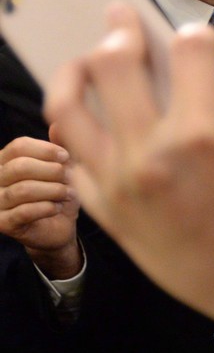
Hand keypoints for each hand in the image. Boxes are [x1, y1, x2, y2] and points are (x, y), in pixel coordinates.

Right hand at [0, 135, 80, 276]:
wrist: (59, 227)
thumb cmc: (60, 193)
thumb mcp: (65, 168)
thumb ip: (61, 146)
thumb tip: (58, 124)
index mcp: (7, 160)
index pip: (19, 146)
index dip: (46, 150)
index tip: (67, 157)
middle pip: (20, 166)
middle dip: (52, 171)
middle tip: (69, 178)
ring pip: (23, 190)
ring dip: (53, 191)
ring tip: (67, 194)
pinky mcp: (3, 223)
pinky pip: (24, 212)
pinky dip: (47, 207)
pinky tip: (58, 207)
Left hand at [44, 3, 213, 343]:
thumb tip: (190, 91)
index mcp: (205, 130)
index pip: (187, 49)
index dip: (195, 35)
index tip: (194, 38)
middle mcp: (155, 152)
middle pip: (112, 62)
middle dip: (119, 29)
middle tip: (119, 18)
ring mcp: (122, 183)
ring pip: (68, 107)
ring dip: (75, 72)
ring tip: (84, 62)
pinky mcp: (107, 212)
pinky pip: (74, 159)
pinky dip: (78, 133)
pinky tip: (88, 119)